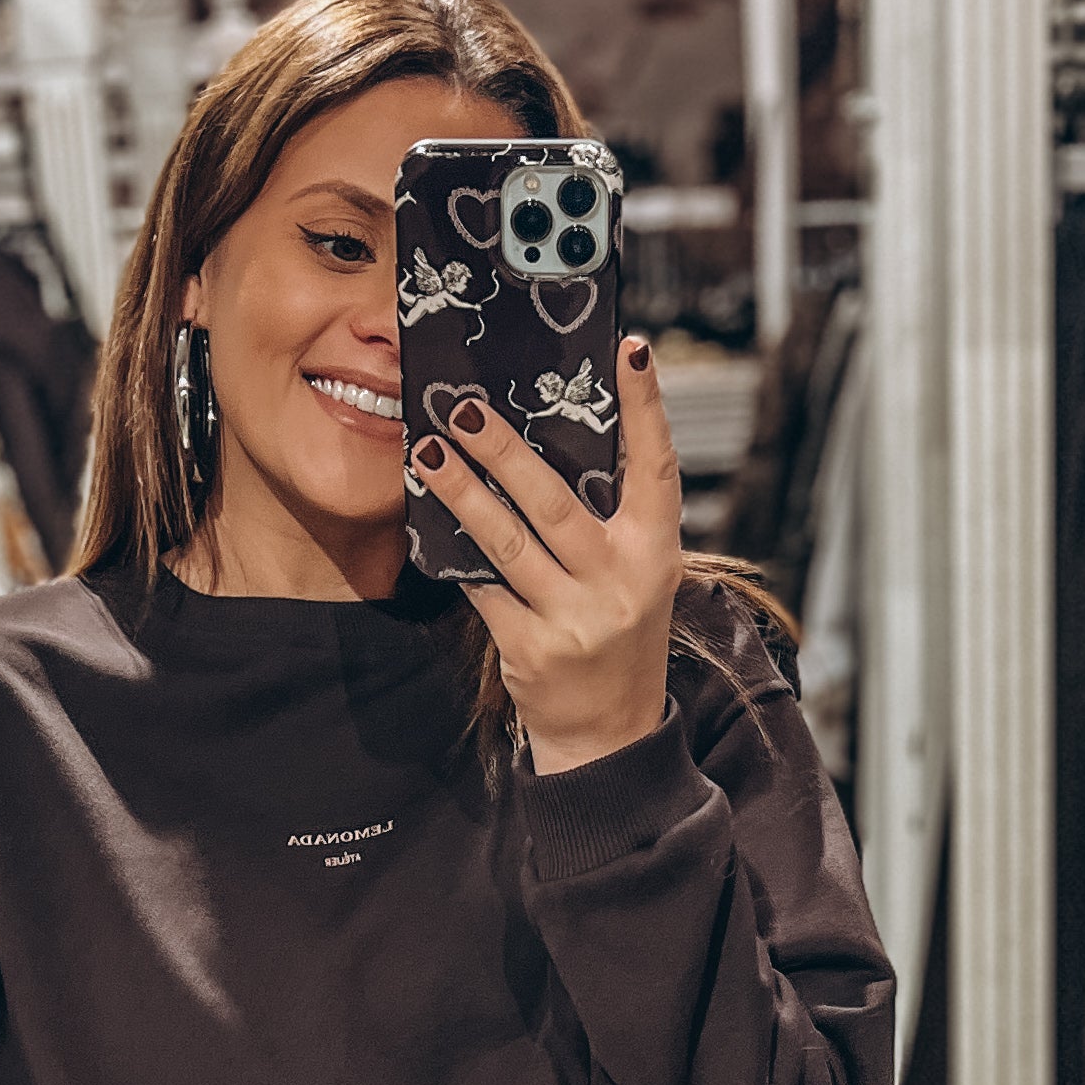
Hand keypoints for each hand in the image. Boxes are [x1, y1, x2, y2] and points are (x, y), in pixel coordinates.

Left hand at [410, 336, 682, 775]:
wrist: (608, 733)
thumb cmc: (615, 633)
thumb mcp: (634, 574)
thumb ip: (605, 519)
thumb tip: (547, 439)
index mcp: (655, 553)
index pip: (656, 468)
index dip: (646, 408)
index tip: (630, 350)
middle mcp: (621, 583)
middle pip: (555, 501)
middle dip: (504, 450)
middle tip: (463, 407)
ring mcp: (575, 619)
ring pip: (507, 542)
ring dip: (463, 494)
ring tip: (428, 453)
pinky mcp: (532, 649)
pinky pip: (483, 588)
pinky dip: (455, 554)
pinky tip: (428, 522)